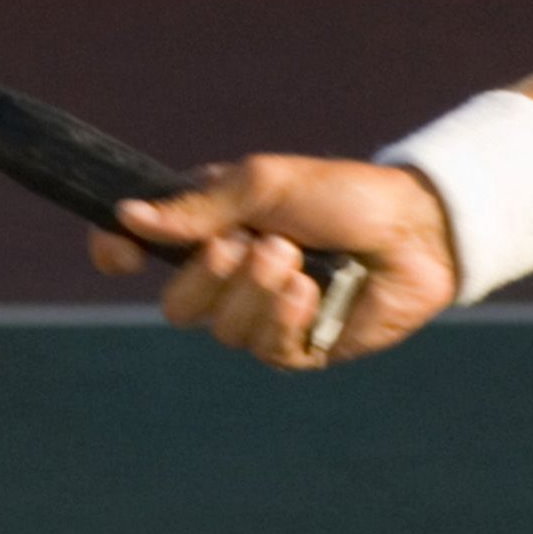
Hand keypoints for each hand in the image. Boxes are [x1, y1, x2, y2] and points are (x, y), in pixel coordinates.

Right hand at [100, 153, 454, 371]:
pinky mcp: (299, 348)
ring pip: (221, 330)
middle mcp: (229, 276)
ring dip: (258, 291)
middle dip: (211, 274)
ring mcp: (263, 316)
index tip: (120, 253)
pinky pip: (266, 349)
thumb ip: (198, 206)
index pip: (140, 251)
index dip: (118, 253)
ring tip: (296, 259)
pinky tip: (312, 292)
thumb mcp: (265, 184)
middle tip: (257, 242)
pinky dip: (286, 317)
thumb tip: (127, 216)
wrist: (414, 230)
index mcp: (212, 227)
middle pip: (177, 304)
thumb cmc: (342, 195)